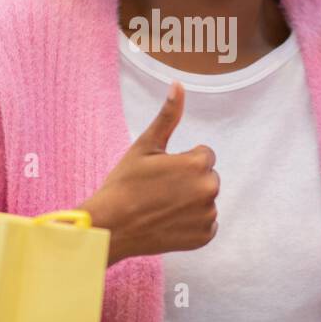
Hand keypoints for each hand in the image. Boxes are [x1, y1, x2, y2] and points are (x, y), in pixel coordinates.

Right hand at [79, 81, 219, 265]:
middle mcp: (209, 190)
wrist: (111, 228)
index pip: (204, 155)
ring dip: (191, 201)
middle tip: (160, 190)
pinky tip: (169, 222)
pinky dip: (191, 223)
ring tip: (162, 206)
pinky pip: (206, 223)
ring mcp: (207, 216)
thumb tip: (179, 84)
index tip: (161, 172)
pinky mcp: (204, 237)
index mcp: (198, 164)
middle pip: (207, 177)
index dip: (181, 161)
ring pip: (205, 200)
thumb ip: (168, 116)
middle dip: (190, 180)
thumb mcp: (145, 145)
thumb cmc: (124, 184)